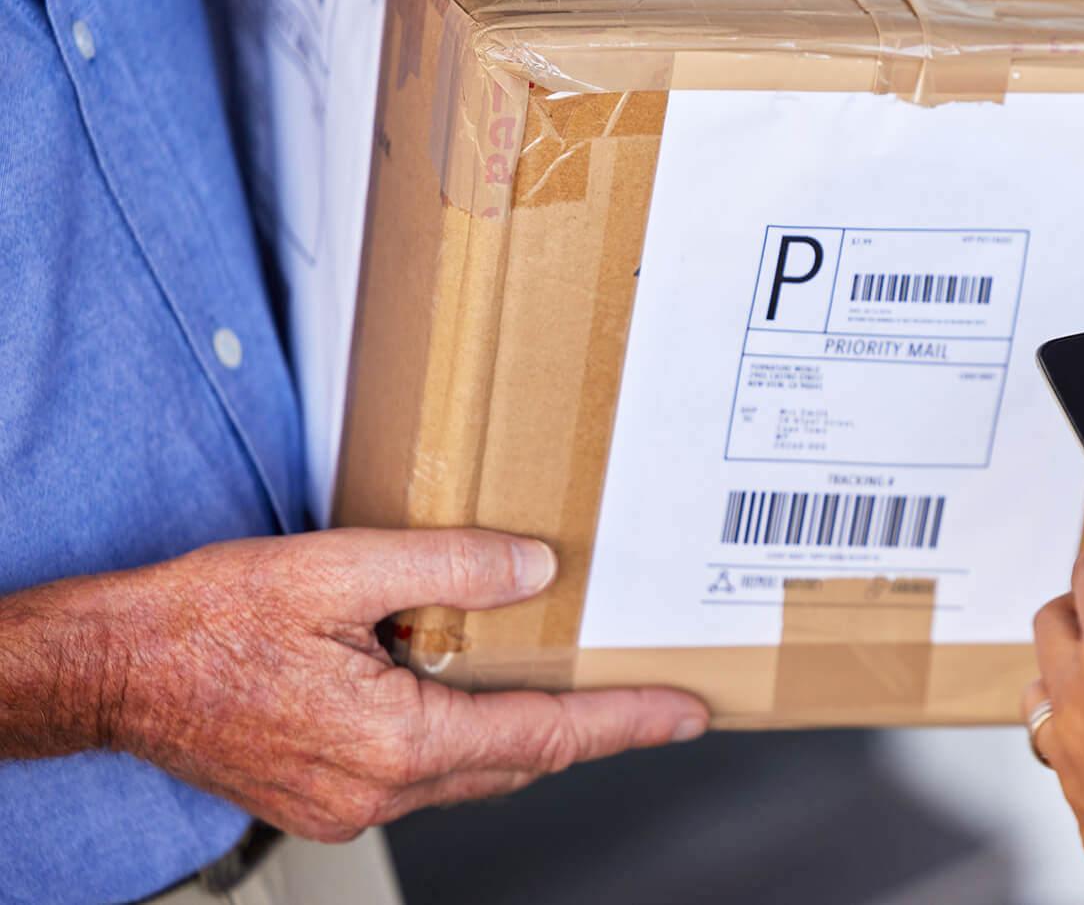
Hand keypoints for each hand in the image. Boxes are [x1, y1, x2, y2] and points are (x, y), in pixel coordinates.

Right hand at [0, 528, 708, 840]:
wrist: (108, 671)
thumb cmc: (204, 621)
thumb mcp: (335, 568)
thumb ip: (447, 568)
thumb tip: (535, 572)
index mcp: (391, 740)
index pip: (542, 736)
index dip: (623, 722)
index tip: (684, 714)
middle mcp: (375, 790)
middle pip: (516, 764)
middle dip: (589, 731)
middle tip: (654, 703)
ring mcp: (345, 804)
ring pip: (471, 773)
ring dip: (527, 736)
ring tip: (582, 694)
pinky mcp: (322, 797)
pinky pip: (425, 774)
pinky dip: (468, 740)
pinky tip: (475, 698)